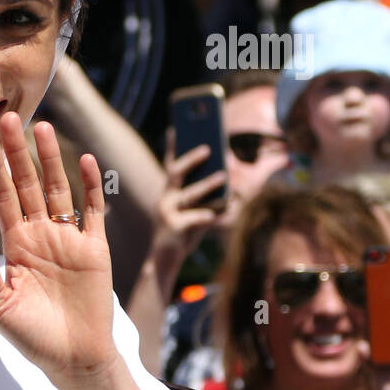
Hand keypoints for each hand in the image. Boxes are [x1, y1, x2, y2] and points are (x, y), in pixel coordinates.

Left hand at [0, 114, 117, 389]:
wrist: (73, 359)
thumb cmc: (31, 337)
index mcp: (15, 245)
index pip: (1, 197)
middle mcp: (40, 234)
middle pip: (26, 184)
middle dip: (16, 152)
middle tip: (6, 117)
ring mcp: (69, 239)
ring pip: (57, 189)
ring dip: (49, 159)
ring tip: (40, 128)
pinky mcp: (95, 249)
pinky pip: (93, 211)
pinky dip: (90, 186)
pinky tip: (83, 160)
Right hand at [152, 129, 227, 263]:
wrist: (164, 261)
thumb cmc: (182, 234)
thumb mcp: (193, 212)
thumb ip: (206, 196)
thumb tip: (224, 177)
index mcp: (168, 193)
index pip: (170, 165)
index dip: (173, 147)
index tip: (176, 128)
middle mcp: (164, 199)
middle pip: (175, 173)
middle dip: (191, 159)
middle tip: (208, 148)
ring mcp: (166, 213)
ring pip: (189, 194)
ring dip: (208, 184)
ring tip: (223, 175)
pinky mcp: (173, 228)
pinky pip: (196, 217)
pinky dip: (211, 214)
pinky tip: (225, 210)